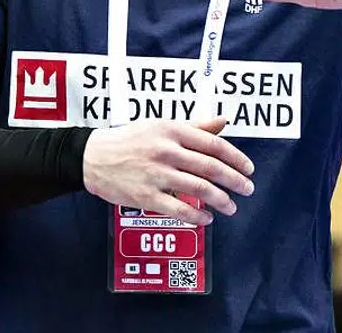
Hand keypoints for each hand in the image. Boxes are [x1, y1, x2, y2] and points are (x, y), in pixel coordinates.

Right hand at [81, 117, 255, 224]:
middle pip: (210, 167)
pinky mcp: (146, 196)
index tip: (248, 168)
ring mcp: (156, 174)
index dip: (236, 158)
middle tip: (247, 188)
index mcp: (172, 130)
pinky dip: (197, 217)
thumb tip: (222, 121)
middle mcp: (166, 151)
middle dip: (234, 180)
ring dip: (221, 200)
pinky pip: (178, 209)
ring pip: (199, 189)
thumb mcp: (161, 125)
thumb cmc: (130, 139)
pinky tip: (207, 219)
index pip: (213, 144)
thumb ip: (194, 126)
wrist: (92, 156)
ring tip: (231, 206)